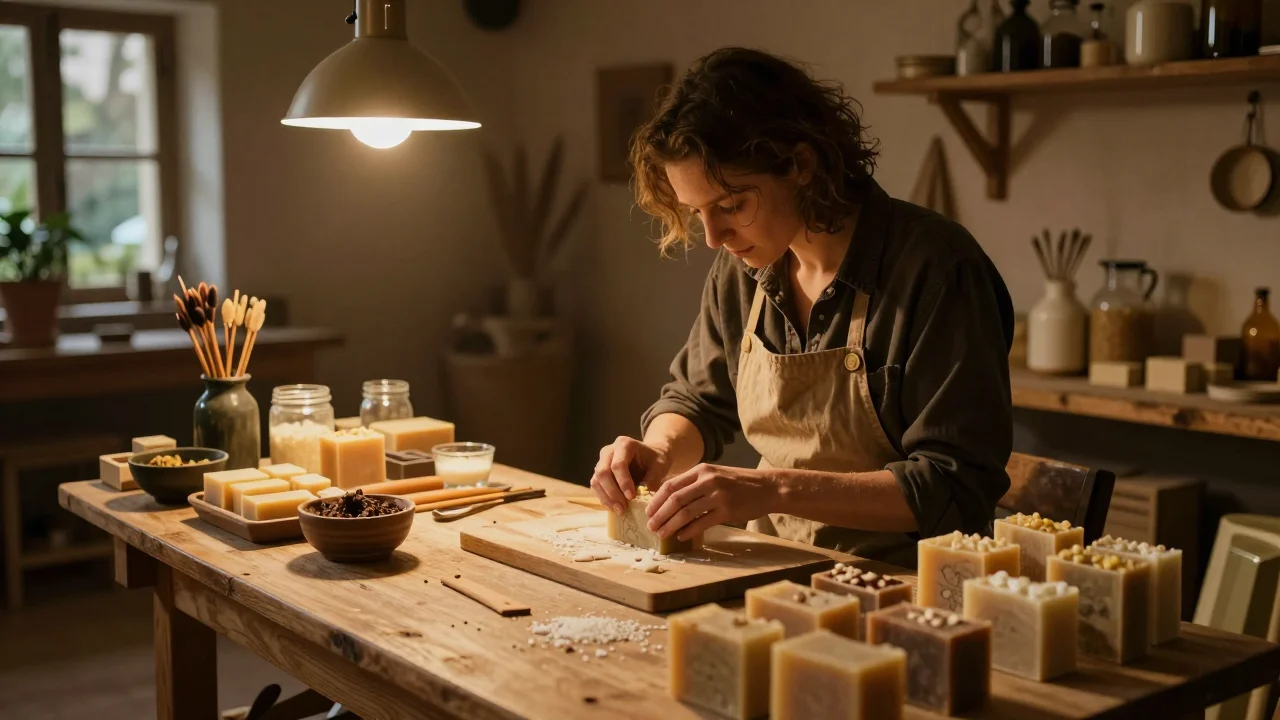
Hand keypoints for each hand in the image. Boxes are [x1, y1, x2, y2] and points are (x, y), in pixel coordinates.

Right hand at [590, 436, 671, 513]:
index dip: (623, 482)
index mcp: (624, 444)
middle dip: (612, 492)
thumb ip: (651, 481)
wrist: (649, 456)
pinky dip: (604, 498)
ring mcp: (601, 462)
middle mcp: (609, 451)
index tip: (631, 497)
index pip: (618, 464)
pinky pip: (596, 487)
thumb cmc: (655, 460)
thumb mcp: (659, 468)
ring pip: (596, 481)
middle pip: (602, 472)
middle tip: (623, 508)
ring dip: (606, 497)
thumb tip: (641, 498)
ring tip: (620, 510)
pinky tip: (614, 508)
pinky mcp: (599, 473)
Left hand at [645, 464, 776, 541]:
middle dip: (659, 515)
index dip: (656, 500)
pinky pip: (702, 523)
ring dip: (670, 525)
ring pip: (686, 512)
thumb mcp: (715, 475)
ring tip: (661, 534)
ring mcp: (718, 495)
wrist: (767, 487)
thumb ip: (694, 483)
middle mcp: (708, 480)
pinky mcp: (727, 511)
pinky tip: (681, 537)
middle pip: (675, 499)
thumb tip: (670, 498)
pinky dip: (689, 531)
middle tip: (650, 526)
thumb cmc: (739, 483)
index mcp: (701, 470)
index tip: (648, 512)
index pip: (671, 485)